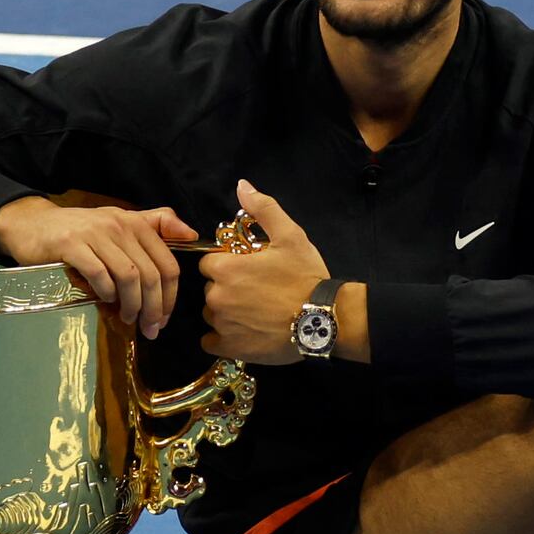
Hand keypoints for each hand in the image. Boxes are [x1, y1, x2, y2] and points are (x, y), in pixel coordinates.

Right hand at [0, 194, 195, 336]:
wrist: (32, 225)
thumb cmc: (78, 230)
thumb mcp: (118, 222)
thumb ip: (156, 225)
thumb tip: (192, 234)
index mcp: (135, 222)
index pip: (167, 263)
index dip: (170, 296)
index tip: (164, 318)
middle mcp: (119, 225)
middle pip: (150, 274)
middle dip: (154, 308)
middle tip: (150, 329)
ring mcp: (94, 233)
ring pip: (129, 276)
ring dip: (133, 304)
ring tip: (127, 318)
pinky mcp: (70, 244)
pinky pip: (99, 273)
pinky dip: (106, 292)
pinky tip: (105, 301)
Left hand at [194, 183, 330, 362]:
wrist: (325, 320)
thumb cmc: (306, 277)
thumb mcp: (290, 236)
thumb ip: (263, 209)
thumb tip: (242, 186)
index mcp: (226, 268)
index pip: (209, 263)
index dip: (228, 264)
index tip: (248, 270)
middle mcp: (218, 297)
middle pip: (210, 288)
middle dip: (227, 288)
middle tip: (256, 291)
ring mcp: (223, 325)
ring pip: (212, 314)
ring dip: (226, 313)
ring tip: (255, 312)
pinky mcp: (230, 348)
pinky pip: (211, 342)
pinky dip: (224, 337)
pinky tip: (245, 332)